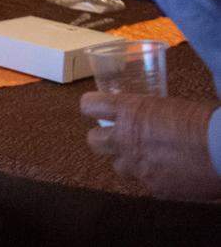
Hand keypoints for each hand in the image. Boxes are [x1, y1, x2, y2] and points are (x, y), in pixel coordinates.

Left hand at [80, 92, 220, 199]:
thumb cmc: (204, 121)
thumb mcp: (168, 105)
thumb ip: (148, 113)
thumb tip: (147, 116)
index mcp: (129, 112)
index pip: (89, 105)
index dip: (91, 106)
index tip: (96, 108)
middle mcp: (126, 139)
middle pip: (93, 141)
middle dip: (103, 139)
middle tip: (117, 137)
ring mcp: (138, 166)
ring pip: (118, 166)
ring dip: (129, 161)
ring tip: (148, 157)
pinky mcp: (154, 188)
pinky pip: (145, 183)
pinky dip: (155, 178)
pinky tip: (170, 172)